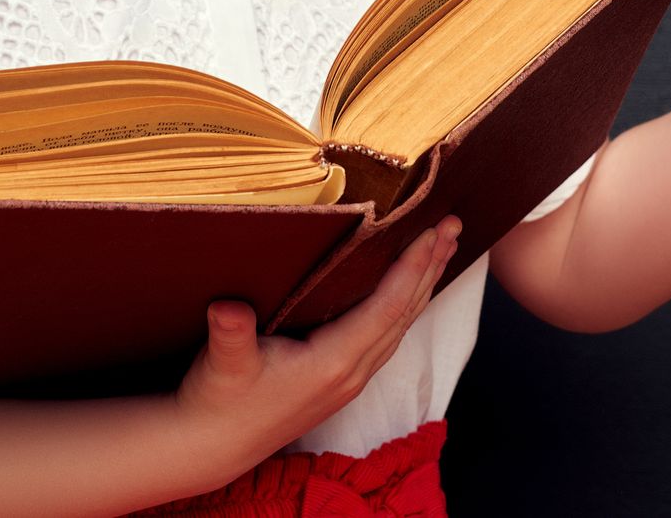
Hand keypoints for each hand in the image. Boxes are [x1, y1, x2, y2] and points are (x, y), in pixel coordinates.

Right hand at [176, 214, 461, 470]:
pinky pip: (387, 335)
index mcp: (333, 363)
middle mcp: (352, 372)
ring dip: (423, 285)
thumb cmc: (219, 400)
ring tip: (443, 248)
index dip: (412, 268)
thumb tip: (228, 308)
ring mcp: (351, 379)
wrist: (215, 444)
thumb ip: (231, 334)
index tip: (433, 232)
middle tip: (454, 225)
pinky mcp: (343, 380)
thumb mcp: (221, 365)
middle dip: (431, 267)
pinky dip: (404, 305)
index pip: (386, 307)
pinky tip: (409, 290)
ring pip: (400, 325)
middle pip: (405, 313)